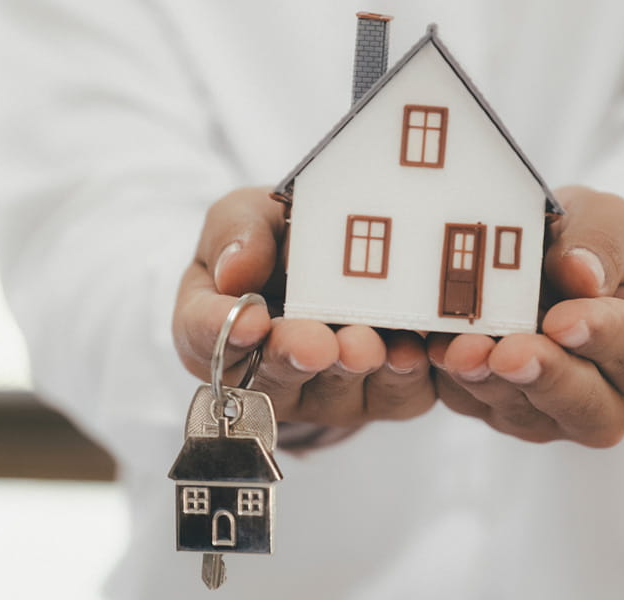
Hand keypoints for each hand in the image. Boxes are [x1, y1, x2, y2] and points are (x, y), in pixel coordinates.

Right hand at [172, 187, 435, 427]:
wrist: (343, 242)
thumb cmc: (279, 234)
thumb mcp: (247, 215)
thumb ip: (235, 234)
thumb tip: (235, 270)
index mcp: (219, 330)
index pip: (205, 338)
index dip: (223, 332)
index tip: (248, 320)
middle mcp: (268, 373)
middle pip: (275, 376)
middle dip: (296, 358)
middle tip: (314, 344)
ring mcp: (327, 391)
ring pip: (338, 391)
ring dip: (354, 368)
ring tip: (367, 345)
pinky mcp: (386, 394)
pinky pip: (400, 394)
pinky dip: (410, 374)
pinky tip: (419, 351)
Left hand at [427, 186, 623, 446]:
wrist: (540, 266)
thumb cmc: (586, 245)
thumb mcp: (605, 221)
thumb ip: (602, 244)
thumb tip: (581, 274)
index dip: (601, 336)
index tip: (564, 320)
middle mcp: (606, 403)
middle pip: (581, 405)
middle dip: (539, 375)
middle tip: (507, 352)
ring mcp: (546, 415)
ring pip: (516, 409)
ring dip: (482, 380)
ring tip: (456, 349)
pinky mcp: (491, 411)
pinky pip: (467, 403)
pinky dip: (445, 378)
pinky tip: (424, 350)